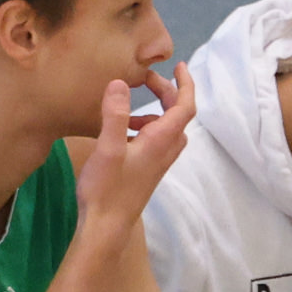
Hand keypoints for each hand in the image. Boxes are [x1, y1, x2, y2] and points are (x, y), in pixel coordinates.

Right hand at [73, 63, 200, 231]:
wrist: (106, 226)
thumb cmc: (107, 188)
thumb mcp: (107, 148)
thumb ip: (115, 115)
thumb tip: (120, 83)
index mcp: (162, 140)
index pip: (185, 106)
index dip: (185, 84)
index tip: (179, 65)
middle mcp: (167, 150)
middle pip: (177, 114)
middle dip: (165, 92)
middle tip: (145, 79)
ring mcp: (159, 162)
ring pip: (166, 128)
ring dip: (153, 111)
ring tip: (127, 107)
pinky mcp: (149, 170)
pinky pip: (155, 140)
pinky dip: (144, 128)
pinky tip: (122, 132)